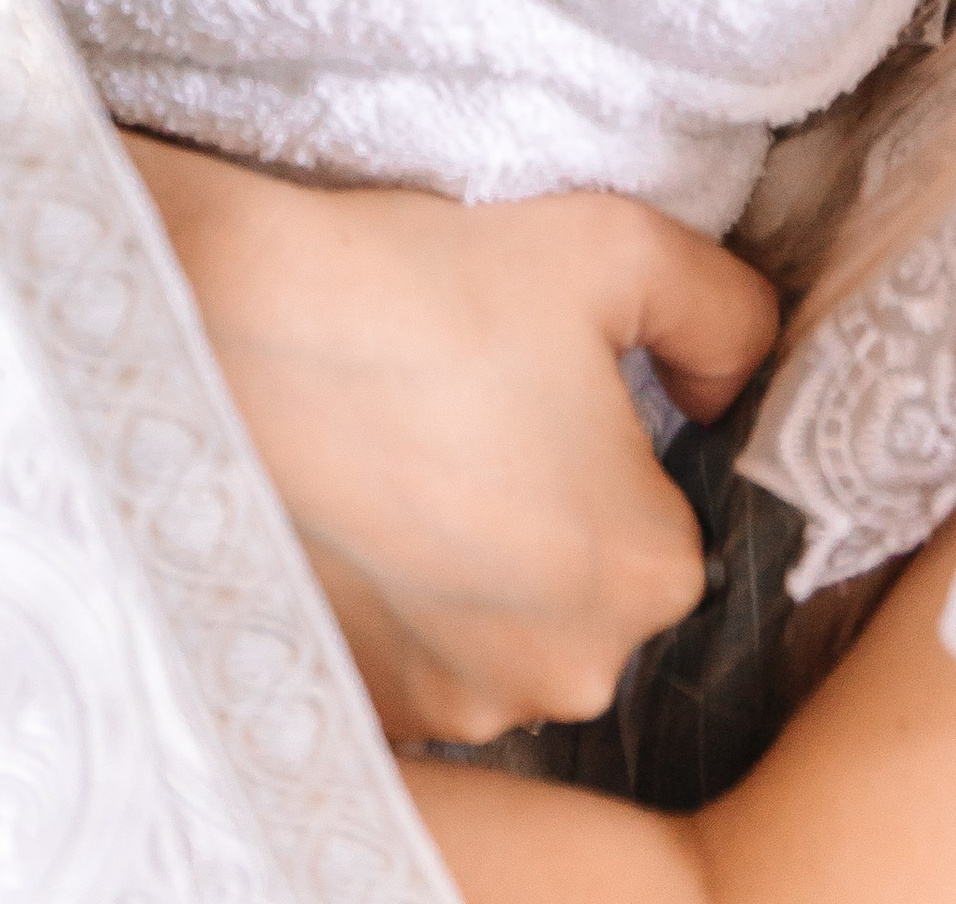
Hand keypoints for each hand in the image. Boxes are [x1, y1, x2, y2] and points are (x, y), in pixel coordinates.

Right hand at [123, 137, 776, 743]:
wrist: (223, 330)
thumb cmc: (426, 287)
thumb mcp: (617, 250)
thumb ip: (725, 316)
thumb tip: (731, 382)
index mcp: (648, 574)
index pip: (671, 519)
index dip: (615, 442)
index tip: (543, 382)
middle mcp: (565, 673)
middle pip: (589, 587)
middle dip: (550, 512)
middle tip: (471, 410)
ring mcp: (455, 704)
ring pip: (501, 627)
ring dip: (472, 563)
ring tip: (404, 453)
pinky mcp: (364, 705)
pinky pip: (417, 656)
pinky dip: (399, 599)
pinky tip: (360, 509)